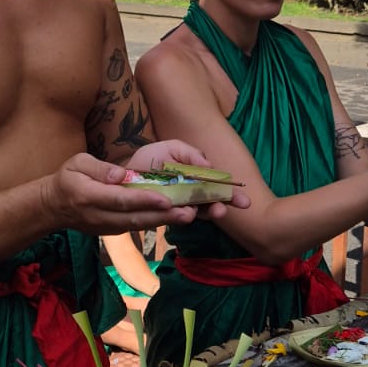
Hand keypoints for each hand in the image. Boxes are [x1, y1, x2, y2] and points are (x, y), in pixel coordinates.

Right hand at [43, 152, 207, 234]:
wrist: (54, 207)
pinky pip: (138, 226)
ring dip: (166, 221)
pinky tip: (177, 217)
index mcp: (89, 196)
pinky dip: (158, 222)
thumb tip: (121, 175)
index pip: (121, 199)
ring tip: (191, 215)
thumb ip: (99, 168)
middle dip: (165, 216)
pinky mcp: (115, 230)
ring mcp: (108, 227)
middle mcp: (101, 216)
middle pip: (136, 217)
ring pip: (140, 224)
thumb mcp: (76, 163)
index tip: (166, 199)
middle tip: (190, 211)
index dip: (144, 200)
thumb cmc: (67, 179)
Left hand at [126, 139, 249, 216]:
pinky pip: (174, 218)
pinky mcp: (162, 216)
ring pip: (196, 214)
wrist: (122, 172)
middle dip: (220, 208)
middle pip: (211, 205)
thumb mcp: (173, 148)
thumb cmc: (150, 160)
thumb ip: (191, 154)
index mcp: (196, 181)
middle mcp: (190, 197)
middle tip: (223, 210)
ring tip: (208, 211)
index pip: (217, 189)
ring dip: (203, 213)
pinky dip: (182, 216)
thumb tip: (208, 165)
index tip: (245, 202)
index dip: (231, 195)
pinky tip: (187, 213)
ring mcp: (177, 208)